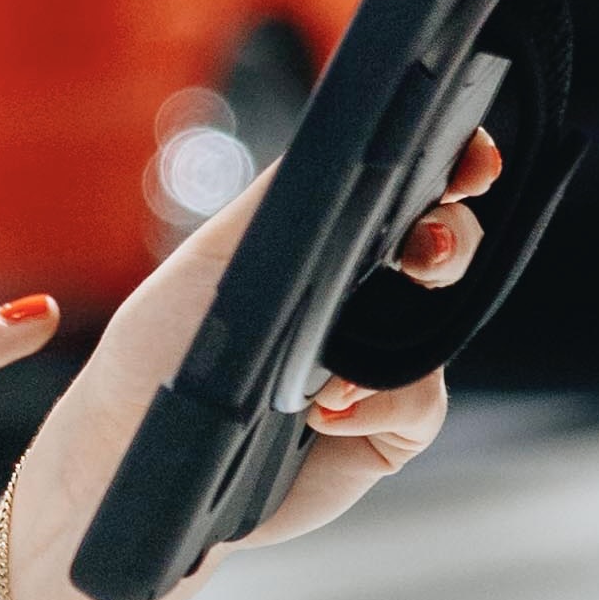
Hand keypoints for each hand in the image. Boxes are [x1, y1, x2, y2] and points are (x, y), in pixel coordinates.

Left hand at [0, 130, 496, 599]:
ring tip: (368, 327)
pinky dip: (381, 401)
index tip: (465, 163)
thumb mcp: (218, 257)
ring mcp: (376, 364)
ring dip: (419, 319)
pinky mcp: (383, 429)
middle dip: (453, 235)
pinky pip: (420, 402)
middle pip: (443, 246)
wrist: (133, 456)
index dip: (449, 167)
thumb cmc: (157, 353)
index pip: (403, 190)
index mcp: (323, 244)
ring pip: (440, 324)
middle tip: (428, 245)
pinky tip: (325, 410)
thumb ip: (286, 198)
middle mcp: (358, 299)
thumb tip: (355, 142)